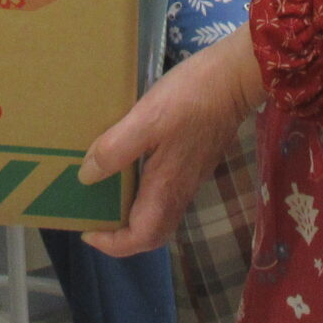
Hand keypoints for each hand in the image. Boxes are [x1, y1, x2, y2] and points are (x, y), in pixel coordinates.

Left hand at [79, 27, 261, 256]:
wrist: (236, 78)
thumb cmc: (191, 98)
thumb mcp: (146, 120)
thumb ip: (115, 150)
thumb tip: (86, 177)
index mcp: (166, 188)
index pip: (141, 238)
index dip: (112, 244)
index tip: (88, 231)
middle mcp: (180, 190)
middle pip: (152, 233)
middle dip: (122, 236)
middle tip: (96, 217)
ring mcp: (190, 177)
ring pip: (159, 214)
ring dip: (133, 216)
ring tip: (107, 195)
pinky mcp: (194, 161)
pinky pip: (166, 193)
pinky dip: (143, 194)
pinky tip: (130, 167)